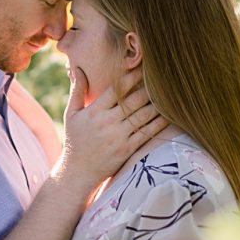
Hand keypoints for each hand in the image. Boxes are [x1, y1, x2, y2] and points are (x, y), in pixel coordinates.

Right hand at [57, 65, 168, 187]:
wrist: (78, 172)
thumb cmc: (75, 140)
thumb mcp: (72, 115)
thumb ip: (78, 92)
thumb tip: (79, 69)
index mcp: (94, 112)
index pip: (115, 90)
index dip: (131, 77)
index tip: (142, 68)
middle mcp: (107, 122)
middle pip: (133, 100)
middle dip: (148, 88)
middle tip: (160, 77)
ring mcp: (118, 136)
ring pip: (143, 115)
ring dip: (157, 103)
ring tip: (167, 92)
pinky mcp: (127, 149)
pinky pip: (147, 133)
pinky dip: (159, 123)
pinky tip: (168, 114)